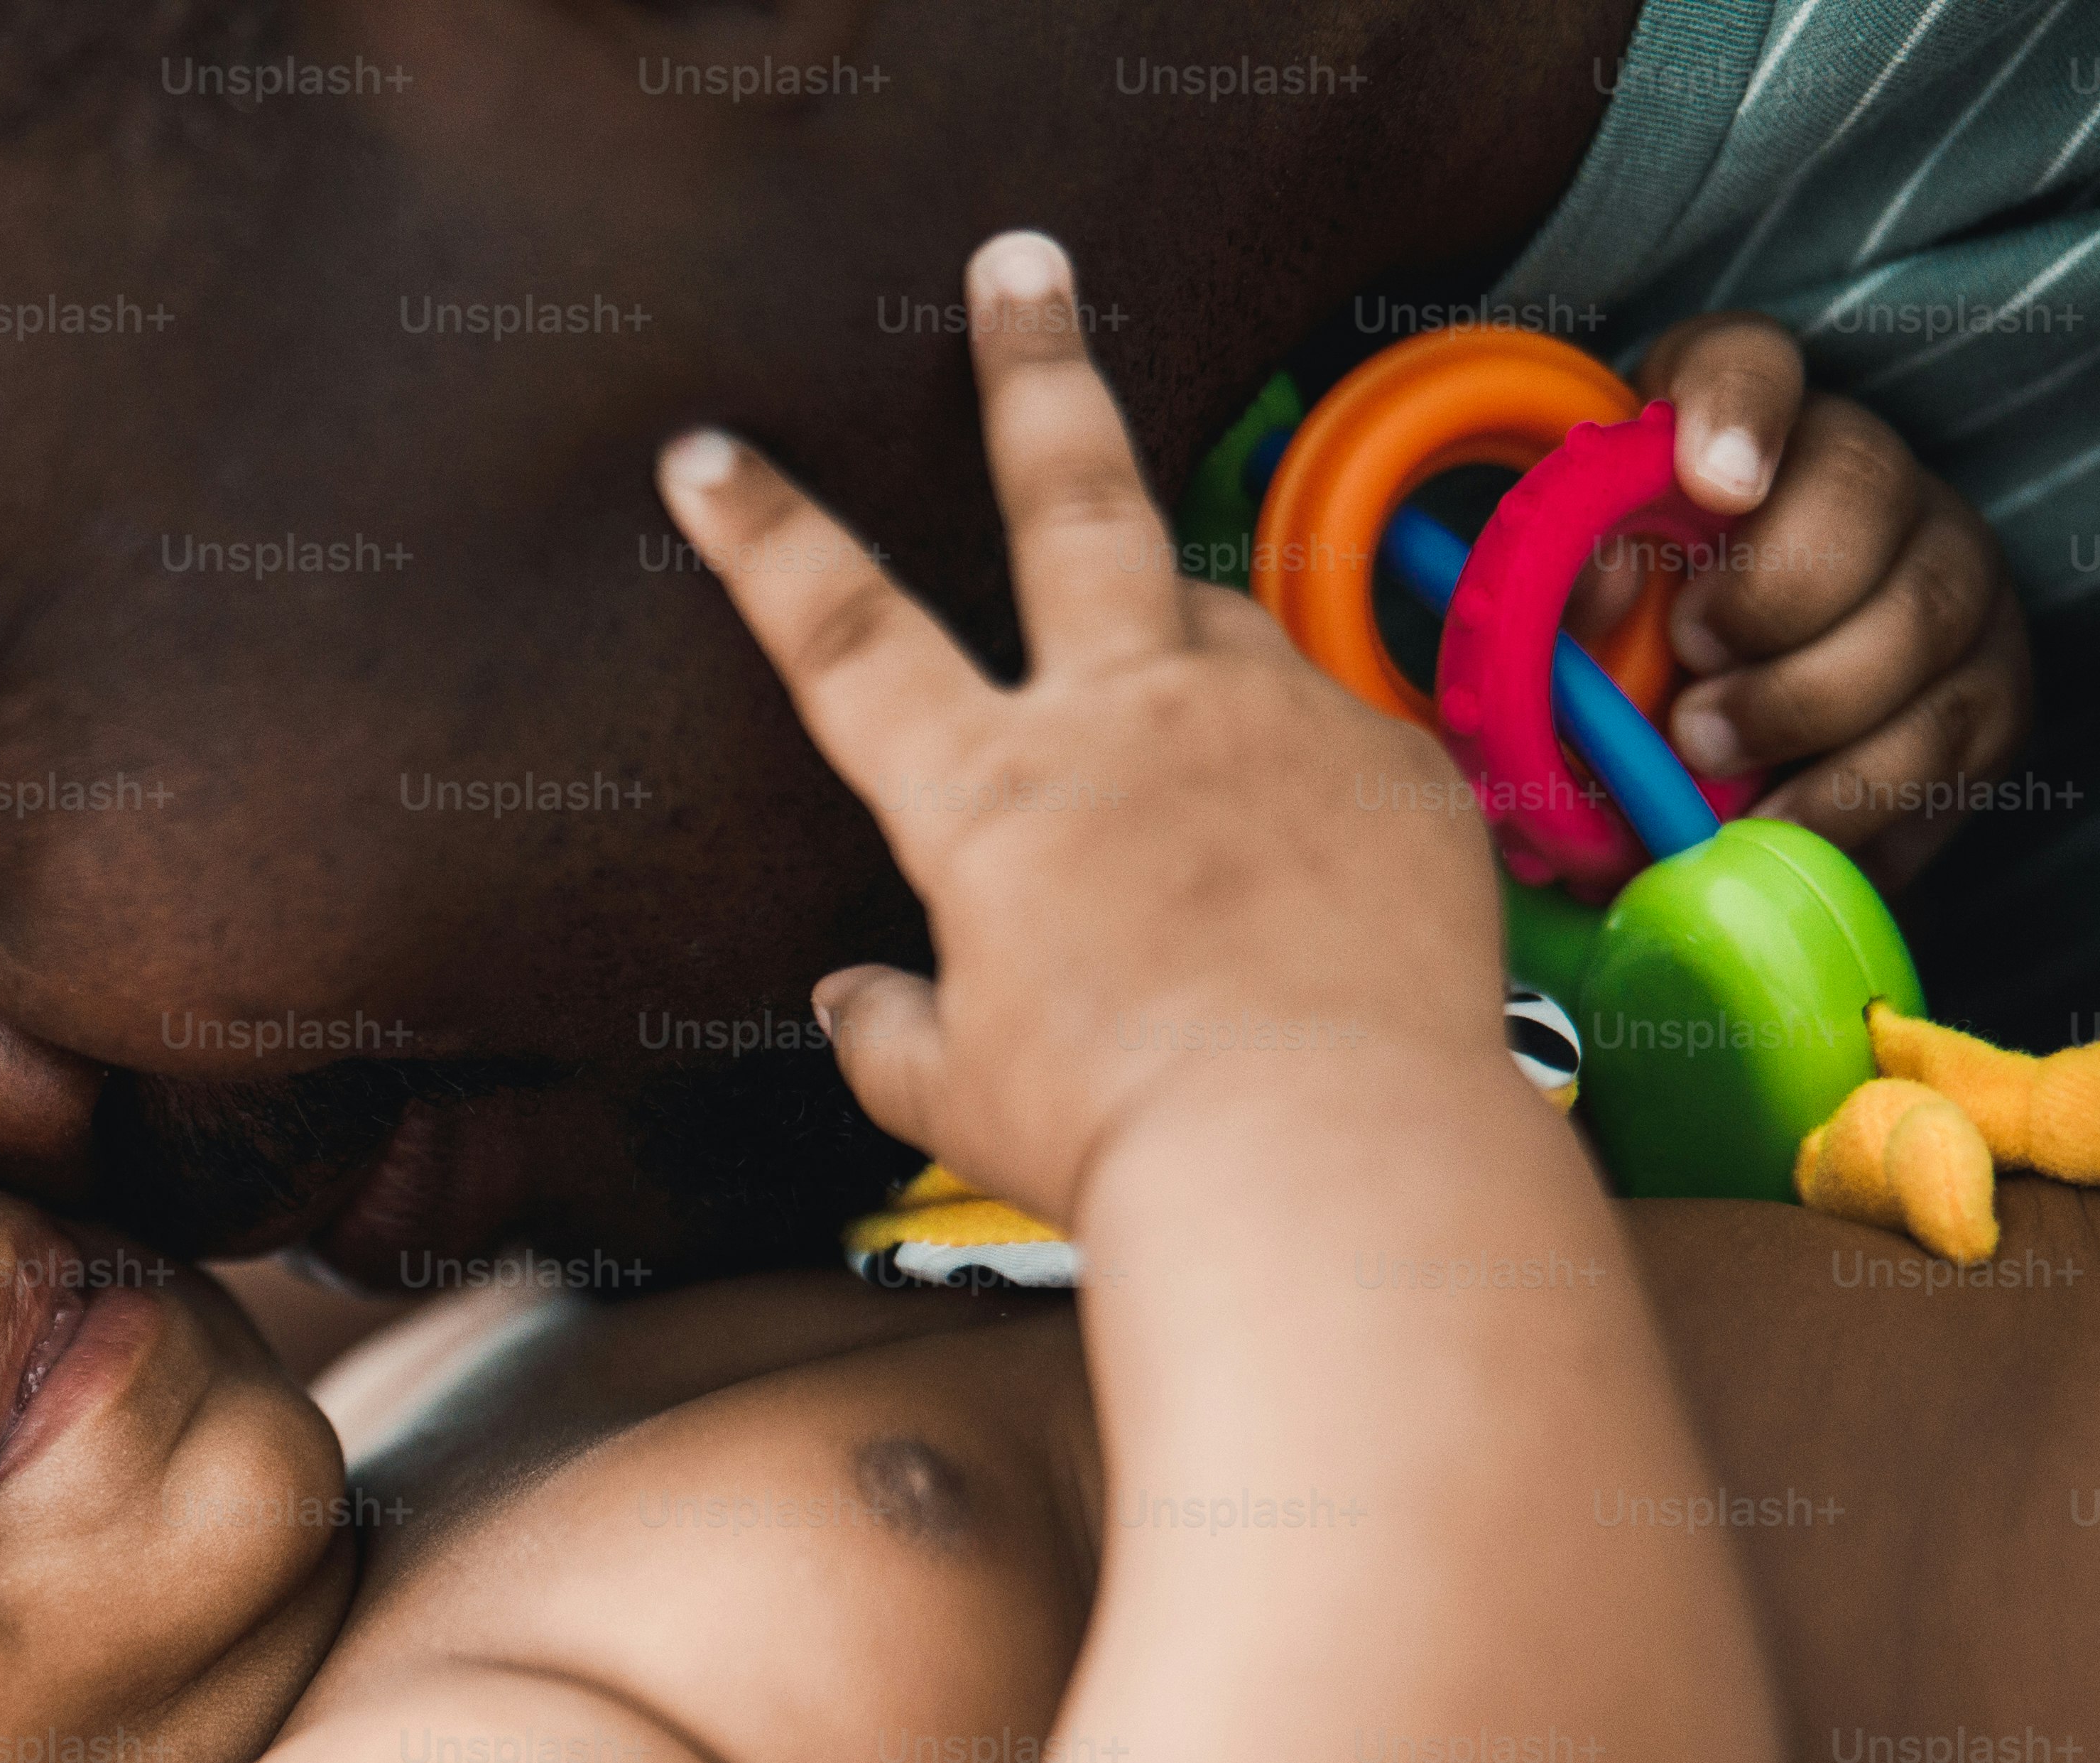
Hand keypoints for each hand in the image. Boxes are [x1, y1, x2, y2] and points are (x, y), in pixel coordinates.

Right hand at [654, 232, 1513, 1229]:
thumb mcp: (959, 1102)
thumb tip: (853, 999)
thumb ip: (892, 1033)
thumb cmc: (1126, 1138)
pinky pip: (1329, 734)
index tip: (707, 454)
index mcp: (989, 797)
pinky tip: (1302, 860)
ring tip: (1186, 745)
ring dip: (1183, 650)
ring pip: (1212, 622)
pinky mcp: (1392, 763)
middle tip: (1020, 270)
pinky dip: (1297, 774)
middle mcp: (1127, 720)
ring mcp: (1270, 723)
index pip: (842, 635)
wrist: (1330, 1155)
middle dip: (1028, 370)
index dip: (763, 538)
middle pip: (1063, 496)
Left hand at [1571, 312, 2033, 883]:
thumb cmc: (1649, 653)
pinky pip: (1949, 743)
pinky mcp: (1991, 692)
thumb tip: (1602, 589)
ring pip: (1921, 624)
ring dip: (1806, 712)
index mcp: (1742, 430)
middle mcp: (1875, 478)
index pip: (1743, 364)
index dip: (1733, 412)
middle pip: (1862, 494)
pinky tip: (1777, 824)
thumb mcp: (1584, 604)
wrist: (1747, 739)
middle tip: (1688, 691)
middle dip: (1771, 605)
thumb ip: (1570, 575)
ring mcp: (1952, 579)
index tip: (1713, 486)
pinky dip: (1853, 801)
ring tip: (1716, 762)